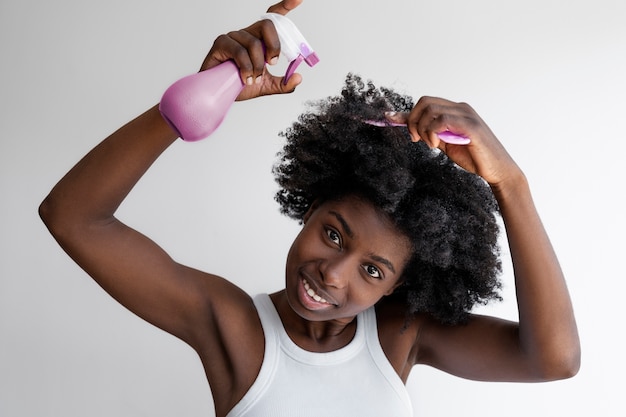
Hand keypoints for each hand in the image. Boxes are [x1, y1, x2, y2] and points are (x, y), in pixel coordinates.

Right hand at [199, 0, 303, 100]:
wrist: (220, 95)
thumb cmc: (240, 85)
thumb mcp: (267, 87)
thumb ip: (284, 84)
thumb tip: (298, 77)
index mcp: (260, 39)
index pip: (274, 17)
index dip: (285, 5)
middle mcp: (248, 34)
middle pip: (267, 25)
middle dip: (274, 46)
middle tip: (272, 63)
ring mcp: (234, 37)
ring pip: (254, 43)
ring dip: (258, 66)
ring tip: (253, 79)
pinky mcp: (221, 43)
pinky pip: (239, 51)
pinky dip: (246, 67)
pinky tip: (245, 78)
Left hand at [385, 97, 520, 186]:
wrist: (498, 170)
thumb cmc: (474, 157)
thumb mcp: (446, 144)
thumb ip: (431, 134)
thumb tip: (411, 129)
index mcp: (455, 110)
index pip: (426, 102)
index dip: (406, 111)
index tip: (388, 118)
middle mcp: (461, 108)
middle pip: (425, 102)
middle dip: (413, 121)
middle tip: (416, 139)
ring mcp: (467, 115)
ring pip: (431, 110)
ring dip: (423, 128)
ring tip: (429, 144)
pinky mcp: (471, 127)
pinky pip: (442, 120)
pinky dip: (432, 132)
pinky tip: (435, 144)